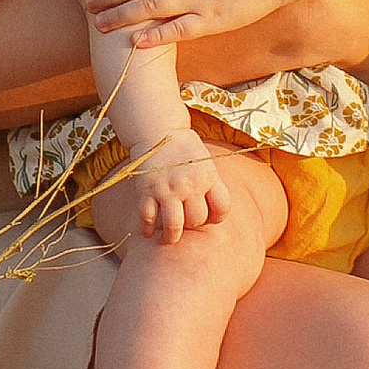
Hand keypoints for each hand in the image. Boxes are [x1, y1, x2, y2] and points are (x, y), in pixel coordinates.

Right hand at [90, 134, 230, 247]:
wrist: (158, 129)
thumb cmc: (184, 148)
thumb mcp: (205, 162)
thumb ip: (210, 185)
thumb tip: (212, 214)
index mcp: (207, 176)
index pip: (221, 208)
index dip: (216, 218)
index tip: (208, 218)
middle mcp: (189, 184)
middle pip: (196, 220)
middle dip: (192, 226)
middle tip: (185, 224)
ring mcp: (167, 188)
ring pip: (173, 225)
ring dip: (171, 237)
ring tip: (168, 239)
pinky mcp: (146, 190)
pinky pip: (148, 218)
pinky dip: (147, 229)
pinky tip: (148, 232)